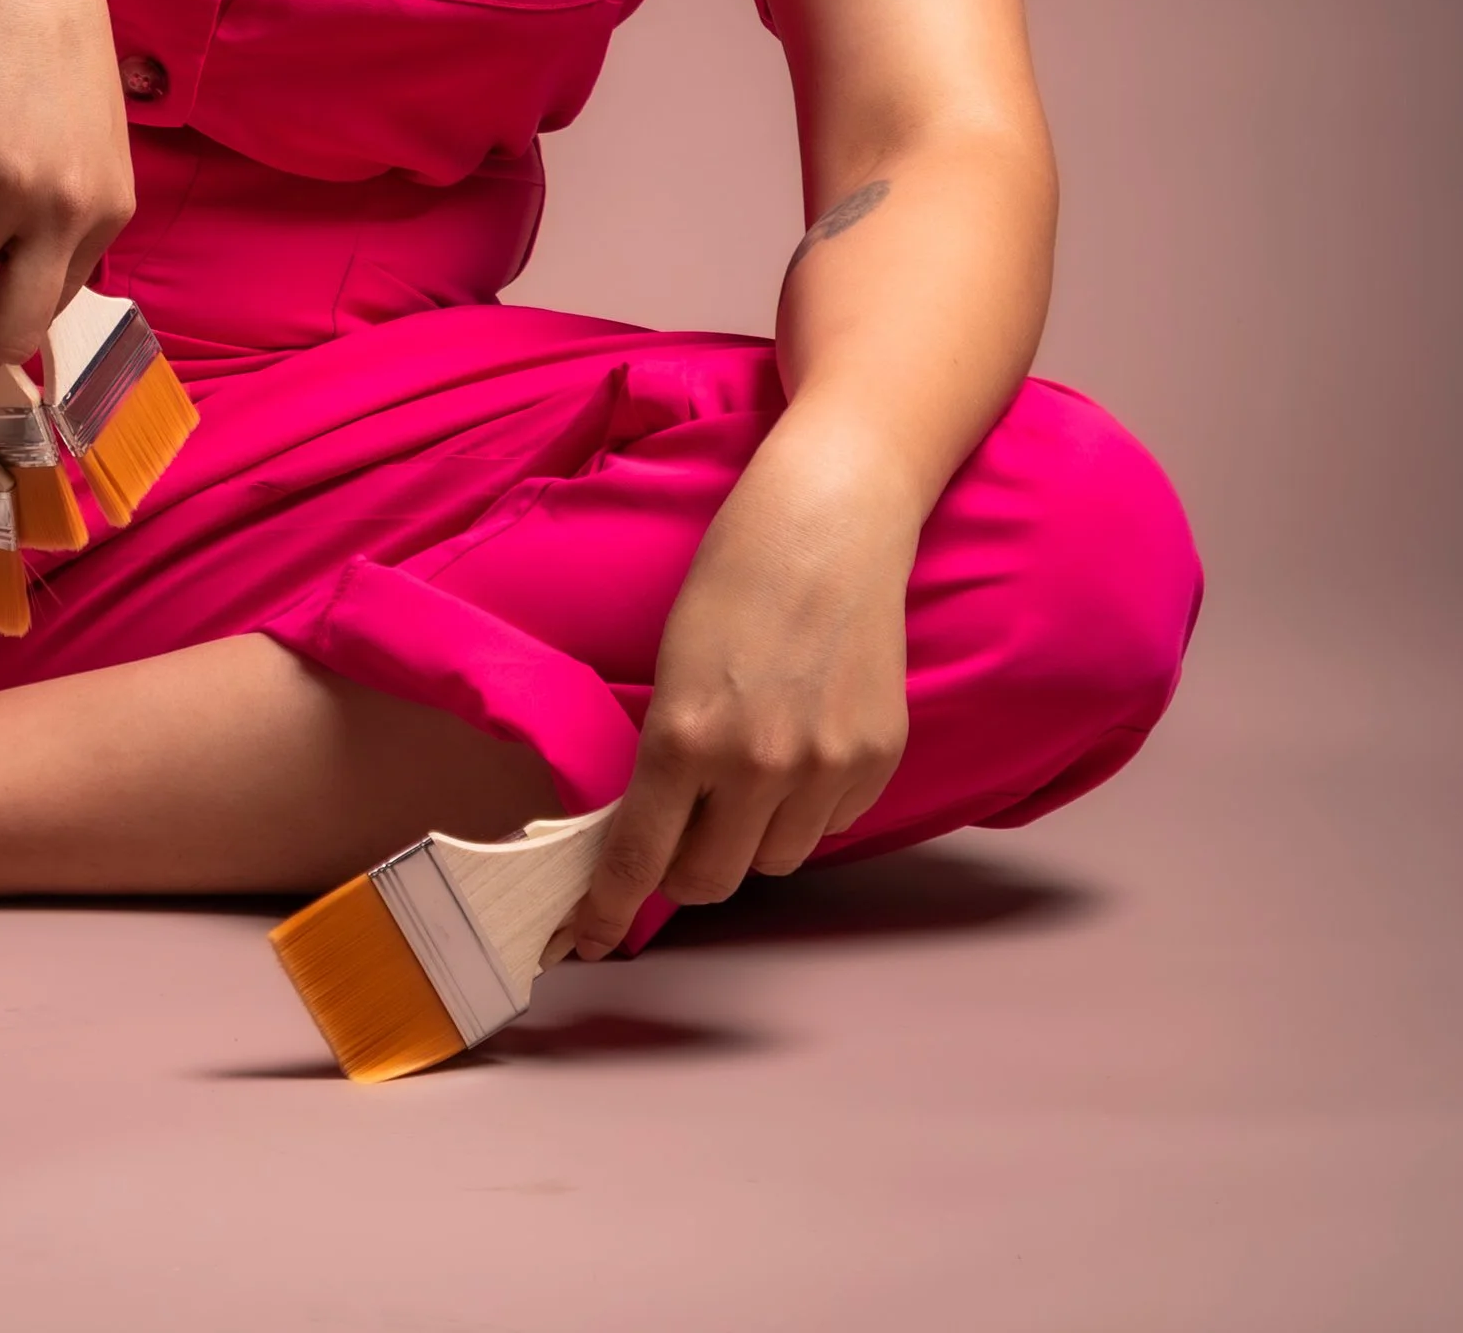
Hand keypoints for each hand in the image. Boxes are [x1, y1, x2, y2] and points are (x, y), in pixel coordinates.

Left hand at [565, 423, 916, 957]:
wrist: (829, 524)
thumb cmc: (733, 578)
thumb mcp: (672, 667)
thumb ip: (667, 758)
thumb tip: (655, 834)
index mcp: (685, 736)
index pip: (640, 858)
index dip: (607, 908)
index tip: (585, 938)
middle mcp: (757, 765)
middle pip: (713, 880)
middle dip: (687, 870)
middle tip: (681, 834)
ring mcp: (825, 766)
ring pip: (775, 859)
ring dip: (752, 837)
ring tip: (751, 767)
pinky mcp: (878, 759)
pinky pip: (831, 825)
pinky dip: (808, 807)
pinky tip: (803, 741)